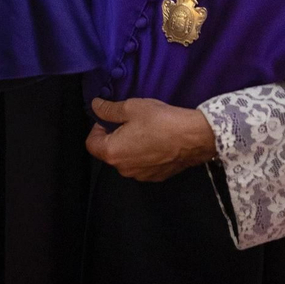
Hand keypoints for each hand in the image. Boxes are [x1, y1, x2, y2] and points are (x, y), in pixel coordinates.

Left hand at [85, 97, 217, 181]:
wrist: (193, 137)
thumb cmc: (160, 120)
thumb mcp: (131, 108)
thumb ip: (109, 109)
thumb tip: (95, 106)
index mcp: (112, 152)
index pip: (91, 143)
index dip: (96, 128)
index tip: (108, 119)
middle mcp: (123, 169)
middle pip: (109, 153)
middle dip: (114, 137)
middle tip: (129, 122)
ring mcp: (140, 176)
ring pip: (126, 160)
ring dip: (129, 147)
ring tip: (145, 131)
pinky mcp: (156, 177)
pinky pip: (142, 165)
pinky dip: (144, 155)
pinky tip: (157, 142)